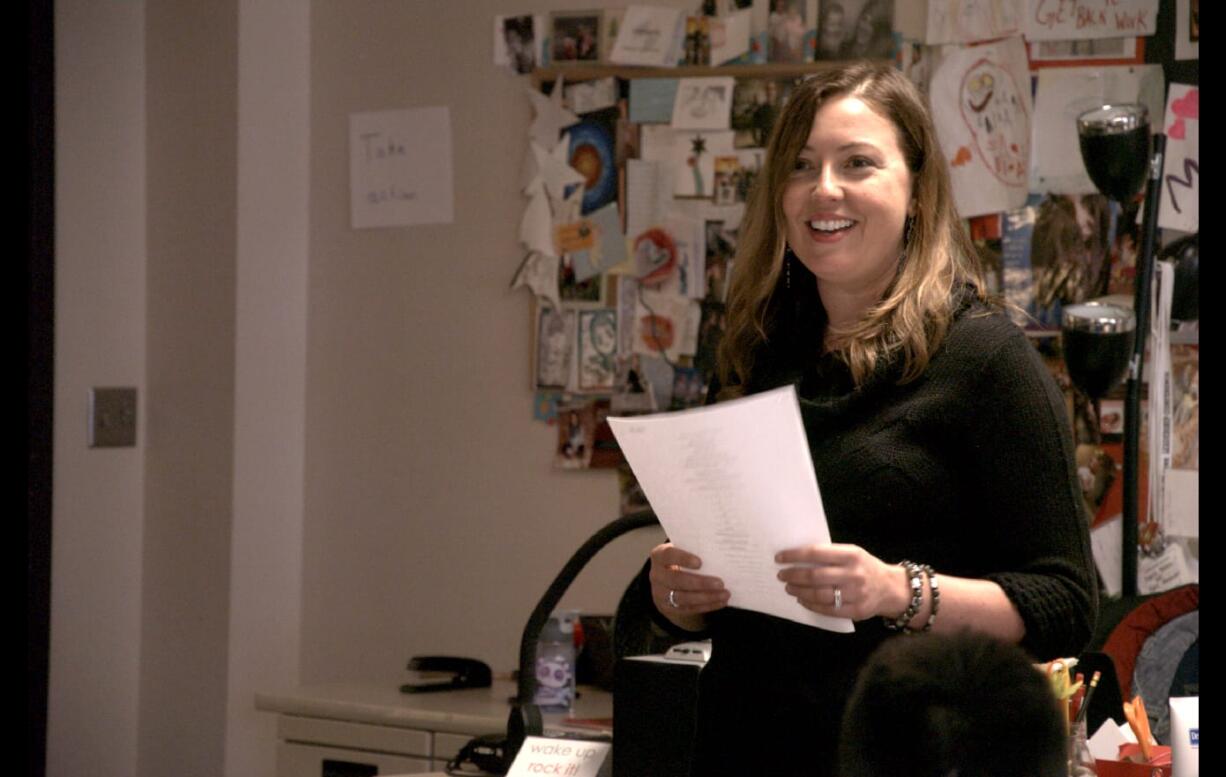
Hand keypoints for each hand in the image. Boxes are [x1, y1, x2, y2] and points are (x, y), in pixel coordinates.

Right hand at [649, 543, 729, 627]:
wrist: (665, 579)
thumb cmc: (680, 559)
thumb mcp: (682, 550)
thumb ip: (695, 549)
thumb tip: (719, 552)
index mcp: (659, 556)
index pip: (668, 555)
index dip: (683, 559)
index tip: (700, 562)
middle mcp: (656, 575)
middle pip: (676, 580)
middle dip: (700, 583)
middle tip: (720, 583)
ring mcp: (660, 593)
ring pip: (683, 598)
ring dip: (706, 597)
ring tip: (725, 594)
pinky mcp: (669, 608)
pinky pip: (689, 609)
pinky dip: (707, 606)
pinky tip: (721, 601)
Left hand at [775, 543, 905, 620]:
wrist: (891, 588)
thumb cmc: (866, 567)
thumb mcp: (853, 553)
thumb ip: (831, 555)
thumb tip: (799, 557)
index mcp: (851, 555)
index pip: (816, 553)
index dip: (795, 555)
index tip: (780, 557)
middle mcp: (853, 574)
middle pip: (815, 576)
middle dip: (793, 575)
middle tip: (781, 575)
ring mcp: (855, 594)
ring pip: (819, 594)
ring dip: (799, 591)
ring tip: (789, 587)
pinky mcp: (856, 610)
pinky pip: (828, 609)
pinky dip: (811, 604)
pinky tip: (802, 599)